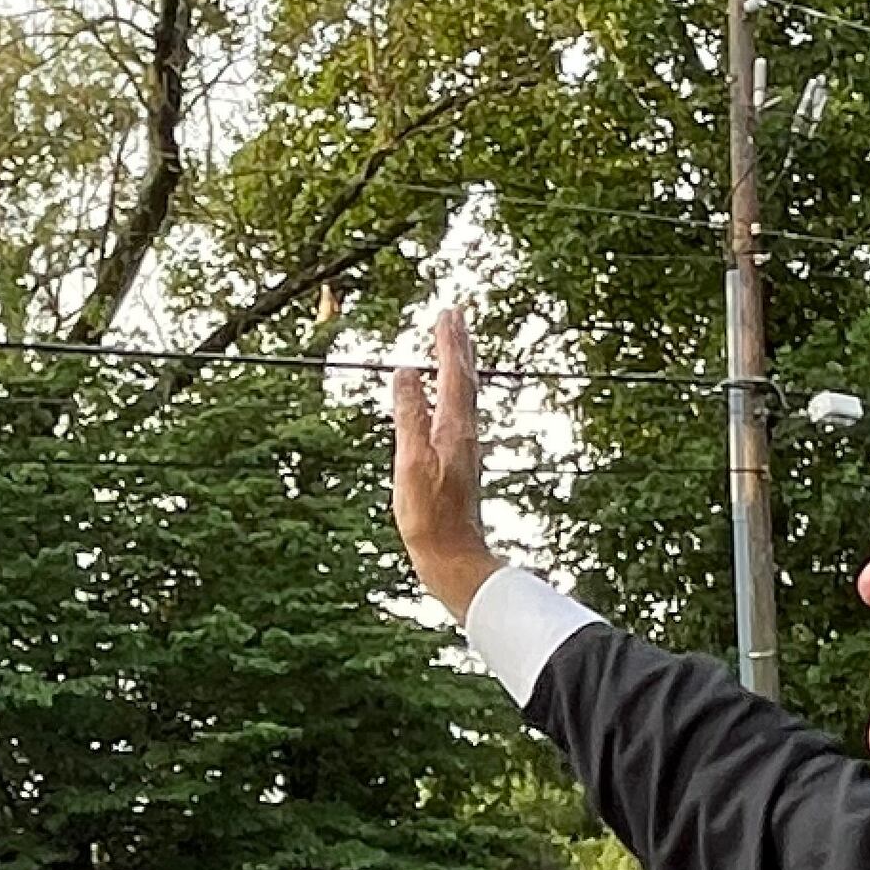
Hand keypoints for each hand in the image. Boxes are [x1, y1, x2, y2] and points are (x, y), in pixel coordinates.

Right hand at [391, 302, 499, 617]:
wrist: (453, 556)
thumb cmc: (430, 517)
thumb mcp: (411, 464)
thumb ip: (409, 417)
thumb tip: (405, 372)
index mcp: (454, 429)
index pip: (452, 375)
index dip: (448, 343)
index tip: (446, 313)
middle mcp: (465, 433)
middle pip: (464, 379)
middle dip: (458, 346)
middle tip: (455, 315)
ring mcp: (464, 448)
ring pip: (464, 395)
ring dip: (459, 366)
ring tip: (454, 345)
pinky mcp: (460, 462)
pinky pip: (459, 412)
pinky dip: (453, 392)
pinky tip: (446, 397)